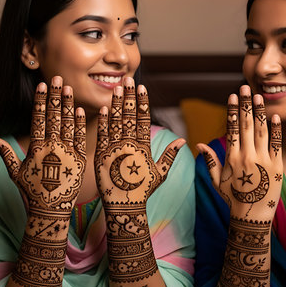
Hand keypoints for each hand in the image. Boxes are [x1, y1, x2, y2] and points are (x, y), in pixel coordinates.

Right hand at [0, 76, 85, 218]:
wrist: (52, 210)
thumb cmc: (33, 192)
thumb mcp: (16, 173)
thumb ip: (7, 153)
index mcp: (36, 148)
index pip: (38, 118)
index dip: (41, 101)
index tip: (43, 85)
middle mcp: (52, 147)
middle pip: (54, 116)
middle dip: (56, 96)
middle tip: (58, 78)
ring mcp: (67, 152)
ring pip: (68, 123)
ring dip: (68, 104)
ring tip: (69, 88)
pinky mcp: (81, 159)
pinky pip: (81, 138)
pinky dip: (81, 124)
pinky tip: (81, 110)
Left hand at [94, 78, 184, 206]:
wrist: (124, 207)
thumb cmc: (143, 191)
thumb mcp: (160, 173)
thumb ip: (170, 155)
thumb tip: (184, 141)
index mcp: (144, 147)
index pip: (144, 119)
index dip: (143, 102)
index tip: (142, 87)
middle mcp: (129, 145)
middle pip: (129, 116)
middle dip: (130, 96)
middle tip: (128, 79)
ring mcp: (114, 150)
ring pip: (115, 122)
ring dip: (116, 104)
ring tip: (117, 88)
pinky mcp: (101, 156)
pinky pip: (101, 135)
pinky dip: (102, 122)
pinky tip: (103, 108)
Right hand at [197, 85, 282, 221]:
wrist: (252, 218)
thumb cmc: (232, 200)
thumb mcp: (217, 181)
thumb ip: (210, 161)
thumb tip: (199, 144)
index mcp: (232, 157)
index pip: (232, 128)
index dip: (232, 111)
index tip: (232, 96)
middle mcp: (246, 155)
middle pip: (245, 125)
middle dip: (245, 104)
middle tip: (245, 87)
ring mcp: (263, 160)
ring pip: (261, 131)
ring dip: (259, 112)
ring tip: (258, 95)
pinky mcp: (276, 166)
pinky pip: (276, 145)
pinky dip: (276, 130)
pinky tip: (275, 117)